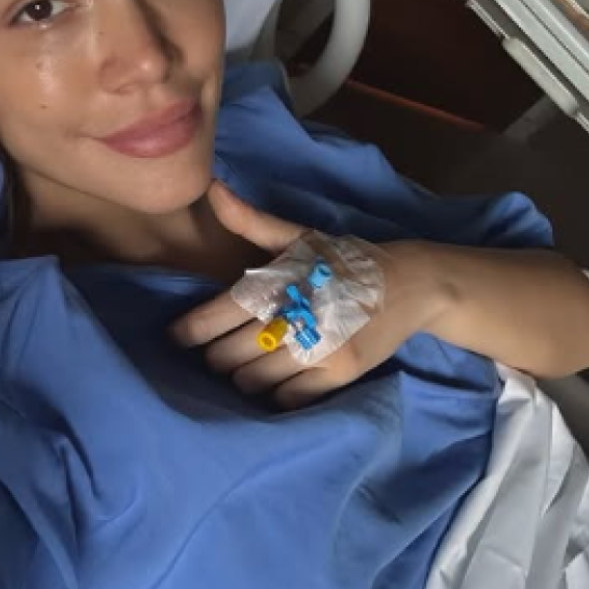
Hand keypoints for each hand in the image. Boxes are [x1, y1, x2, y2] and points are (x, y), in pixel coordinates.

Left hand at [170, 183, 452, 409]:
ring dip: (242, 376)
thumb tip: (211, 189)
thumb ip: (250, 221)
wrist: (411, 285)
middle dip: (215, 355)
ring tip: (249, 363)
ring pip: (252, 381)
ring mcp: (319, 349)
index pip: (218, 315)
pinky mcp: (339, 375)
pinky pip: (286, 398)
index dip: (188, 331)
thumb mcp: (299, 237)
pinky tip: (277, 378)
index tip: (177, 336)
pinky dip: (274, 393)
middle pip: (227, 356)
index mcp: (281, 281)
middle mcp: (296, 316)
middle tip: (220, 349)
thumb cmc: (345, 260)